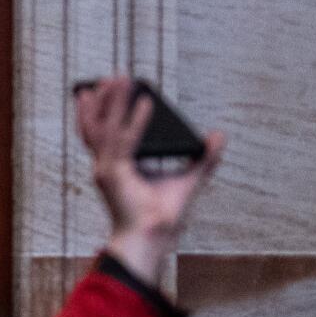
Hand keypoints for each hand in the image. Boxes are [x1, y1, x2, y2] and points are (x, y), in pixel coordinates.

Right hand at [74, 76, 223, 284]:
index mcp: (117, 167)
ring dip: (112, 101)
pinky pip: (125, 141)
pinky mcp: (114, 174)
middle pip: (96, 125)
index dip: (104, 111)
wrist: (153, 239)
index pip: (105, 133)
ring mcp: (106, 169)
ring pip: (105, 126)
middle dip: (101, 100)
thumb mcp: (190, 178)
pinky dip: (135, 120)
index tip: (108, 90)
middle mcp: (106, 166)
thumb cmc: (164, 217)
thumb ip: (204, 157)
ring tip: (119, 79)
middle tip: (110, 77)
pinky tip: (146, 102)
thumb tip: (219, 134)